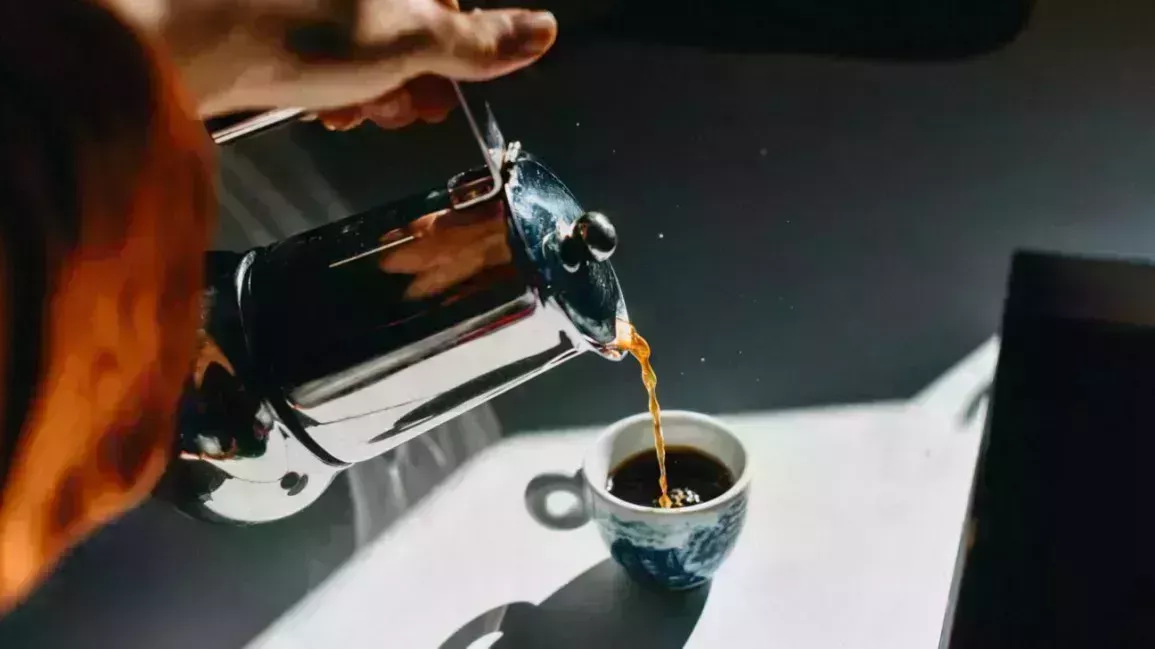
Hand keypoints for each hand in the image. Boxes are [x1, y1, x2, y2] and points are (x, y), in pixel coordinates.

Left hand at [112, 0, 556, 127]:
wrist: (178, 40)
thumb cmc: (297, 28)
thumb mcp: (413, 39)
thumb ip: (480, 40)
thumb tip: (542, 31)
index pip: (448, 8)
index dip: (453, 52)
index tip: (439, 92)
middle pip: (404, 19)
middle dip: (406, 74)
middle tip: (395, 109)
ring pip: (360, 35)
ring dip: (367, 84)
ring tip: (350, 112)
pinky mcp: (269, 14)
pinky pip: (317, 42)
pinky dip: (327, 76)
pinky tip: (318, 106)